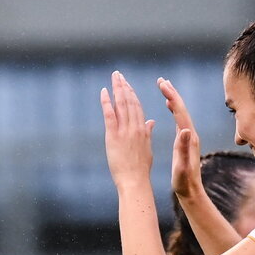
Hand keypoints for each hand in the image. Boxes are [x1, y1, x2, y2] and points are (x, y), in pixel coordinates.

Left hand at [101, 71, 154, 188]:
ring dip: (117, 89)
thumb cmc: (140, 168)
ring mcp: (124, 131)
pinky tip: (104, 91)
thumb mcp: (147, 148)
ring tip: (114, 77)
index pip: (137, 107)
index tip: (127, 84)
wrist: (135, 180)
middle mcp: (134, 127)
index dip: (132, 93)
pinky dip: (106, 102)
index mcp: (143, 130)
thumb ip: (147, 133)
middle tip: (118, 74)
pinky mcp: (113, 136)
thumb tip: (151, 121)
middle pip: (129, 101)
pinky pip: (109, 115)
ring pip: (121, 104)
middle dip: (124, 86)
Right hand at [158, 77, 203, 199]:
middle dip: (172, 93)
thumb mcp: (182, 166)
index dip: (171, 97)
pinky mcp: (186, 141)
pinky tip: (169, 106)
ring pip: (180, 112)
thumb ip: (183, 149)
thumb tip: (184, 130)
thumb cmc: (184, 181)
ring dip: (172, 98)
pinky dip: (174, 109)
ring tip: (164, 88)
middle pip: (181, 108)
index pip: (180, 112)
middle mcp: (190, 134)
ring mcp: (189, 137)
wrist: (191, 192)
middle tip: (161, 80)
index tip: (162, 84)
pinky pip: (179, 119)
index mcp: (188, 138)